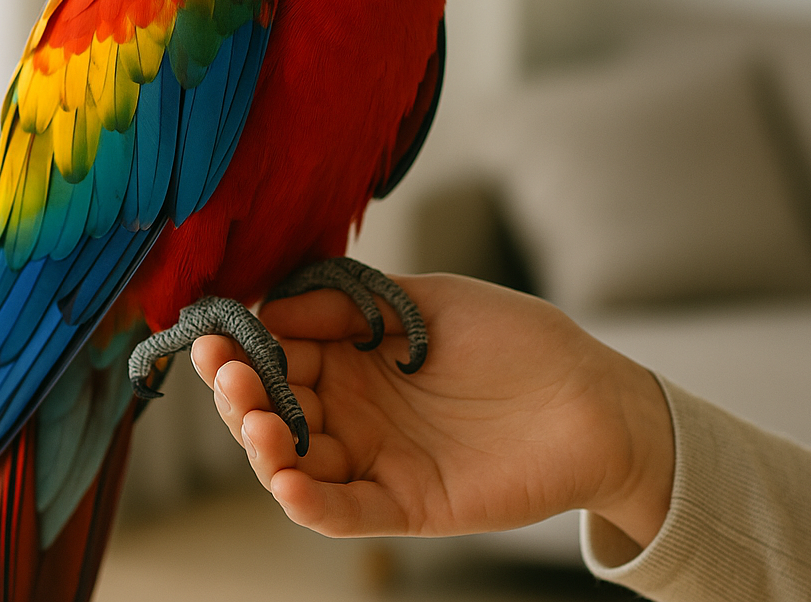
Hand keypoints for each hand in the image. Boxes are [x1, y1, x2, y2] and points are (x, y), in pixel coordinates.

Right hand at [191, 273, 673, 547]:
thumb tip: (275, 303)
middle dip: (242, 393)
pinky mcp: (407, 502)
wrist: (592, 397)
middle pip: (278, 407)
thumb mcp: (428, 301)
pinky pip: (346, 510)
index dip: (246, 344)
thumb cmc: (515, 338)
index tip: (218, 332)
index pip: (282, 352)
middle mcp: (357, 406)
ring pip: (300, 461)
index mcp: (356, 353)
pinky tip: (287, 479)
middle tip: (229, 373)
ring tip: (256, 420)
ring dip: (265, 446)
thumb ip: (354, 303)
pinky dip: (311, 502)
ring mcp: (378, 456)